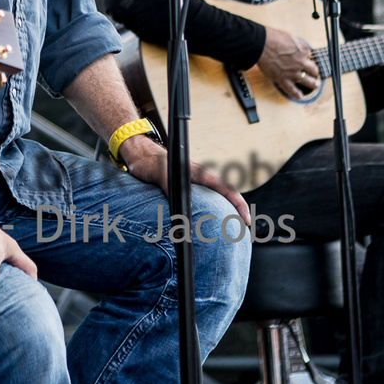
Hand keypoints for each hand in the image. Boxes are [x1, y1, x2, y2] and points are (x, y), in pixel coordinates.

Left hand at [120, 136, 252, 224]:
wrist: (138, 154)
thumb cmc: (149, 161)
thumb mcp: (161, 174)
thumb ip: (172, 189)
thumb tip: (184, 211)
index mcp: (199, 173)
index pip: (226, 188)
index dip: (239, 204)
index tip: (246, 219)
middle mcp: (198, 178)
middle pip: (225, 195)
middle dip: (236, 211)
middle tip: (242, 230)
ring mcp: (192, 183)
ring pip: (215, 199)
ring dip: (223, 212)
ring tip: (228, 229)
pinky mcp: (184, 188)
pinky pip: (202, 201)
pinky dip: (208, 213)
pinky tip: (204, 222)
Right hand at [257, 27, 320, 99]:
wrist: (261, 44)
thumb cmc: (274, 38)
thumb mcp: (291, 37)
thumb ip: (298, 45)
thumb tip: (301, 49)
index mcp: (303, 51)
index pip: (309, 56)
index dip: (306, 57)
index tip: (305, 58)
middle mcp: (300, 62)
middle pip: (312, 69)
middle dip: (314, 72)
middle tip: (315, 73)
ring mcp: (292, 72)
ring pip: (307, 81)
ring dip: (313, 84)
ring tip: (315, 85)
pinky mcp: (282, 79)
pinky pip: (291, 89)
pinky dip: (296, 93)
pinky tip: (300, 96)